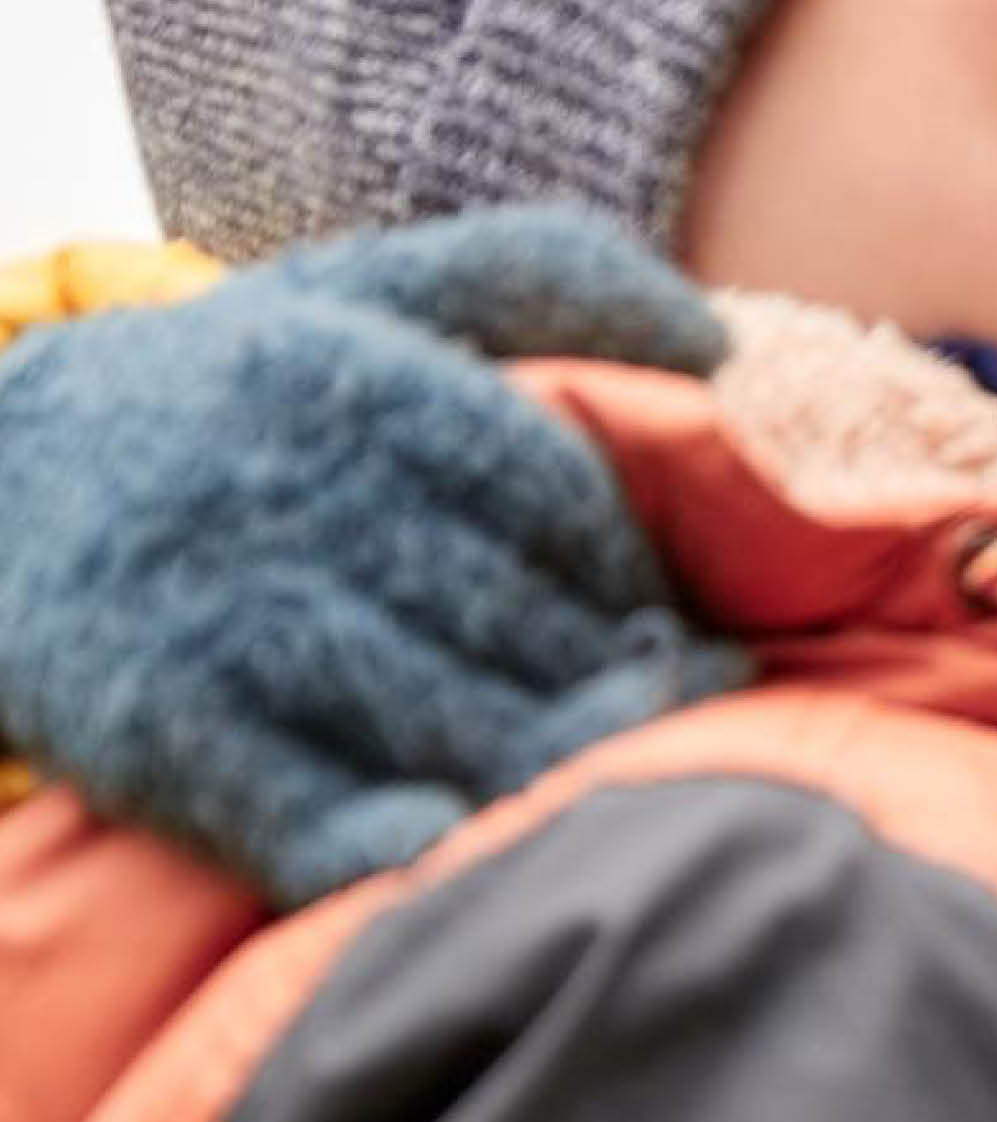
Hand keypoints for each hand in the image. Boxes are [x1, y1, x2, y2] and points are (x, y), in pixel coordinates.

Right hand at [0, 207, 742, 903]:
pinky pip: (304, 808)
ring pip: (434, 714)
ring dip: (540, 764)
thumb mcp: (362, 292)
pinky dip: (398, 841)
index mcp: (352, 382)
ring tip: (600, 781)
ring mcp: (216, 611)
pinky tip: (457, 845)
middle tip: (671, 713)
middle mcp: (287, 490)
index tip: (685, 613)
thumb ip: (543, 277)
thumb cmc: (229, 391)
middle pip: (512, 614)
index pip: (557, 494)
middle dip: (612, 675)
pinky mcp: (148, 722)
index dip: (637, 570)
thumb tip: (722, 342)